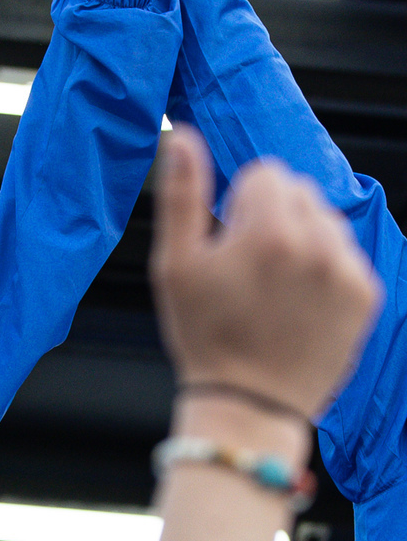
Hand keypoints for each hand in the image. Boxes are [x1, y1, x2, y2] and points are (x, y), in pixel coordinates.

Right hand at [150, 126, 382, 421]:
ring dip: (303, 241)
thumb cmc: (205, 338)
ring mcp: (347, 270)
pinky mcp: (366, 295)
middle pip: (299, 192)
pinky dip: (325, 271)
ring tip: (276, 290)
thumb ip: (180, 195)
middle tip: (250, 272)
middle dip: (274, 219)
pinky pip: (345, 256)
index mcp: (269, 230)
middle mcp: (317, 242)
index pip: (264, 173)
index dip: (238, 208)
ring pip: (326, 221)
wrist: (248, 404)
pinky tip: (299, 306)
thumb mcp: (174, 267)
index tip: (229, 248)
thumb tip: (181, 135)